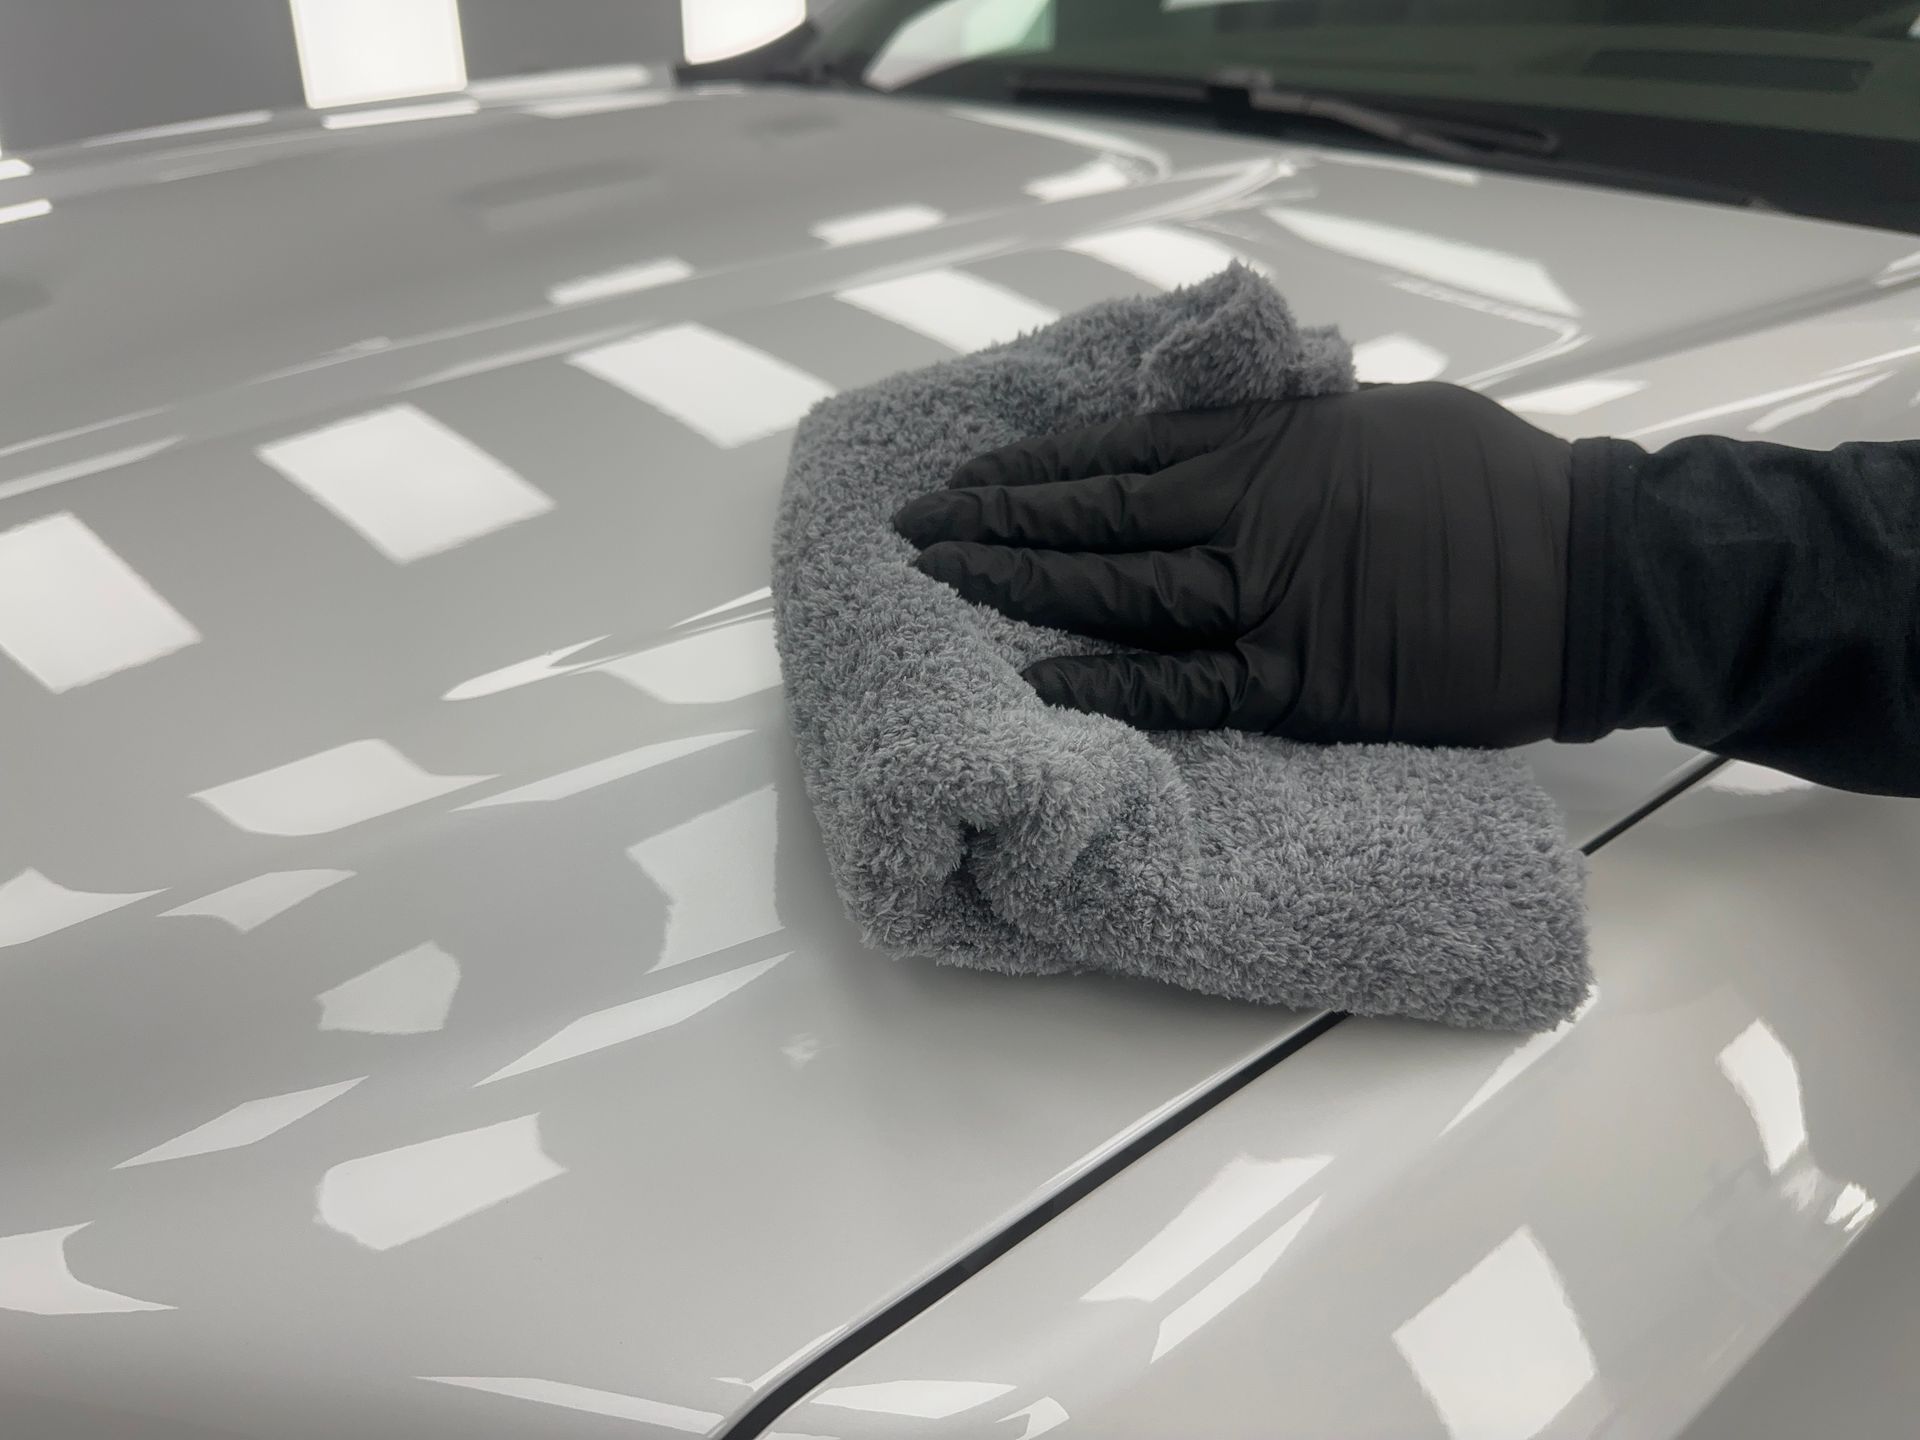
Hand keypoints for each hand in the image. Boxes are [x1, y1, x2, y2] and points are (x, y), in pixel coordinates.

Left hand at [894, 381, 1571, 745]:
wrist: (1585, 572)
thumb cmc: (1490, 482)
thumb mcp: (1371, 418)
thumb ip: (1277, 430)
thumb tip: (1213, 434)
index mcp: (1262, 444)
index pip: (1108, 452)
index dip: (1023, 469)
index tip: (958, 479)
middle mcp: (1244, 516)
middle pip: (1088, 521)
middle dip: (990, 528)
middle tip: (912, 537)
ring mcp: (1264, 603)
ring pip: (1115, 596)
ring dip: (1021, 592)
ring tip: (944, 591)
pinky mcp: (1297, 685)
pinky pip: (1183, 687)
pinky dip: (1108, 686)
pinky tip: (1040, 683)